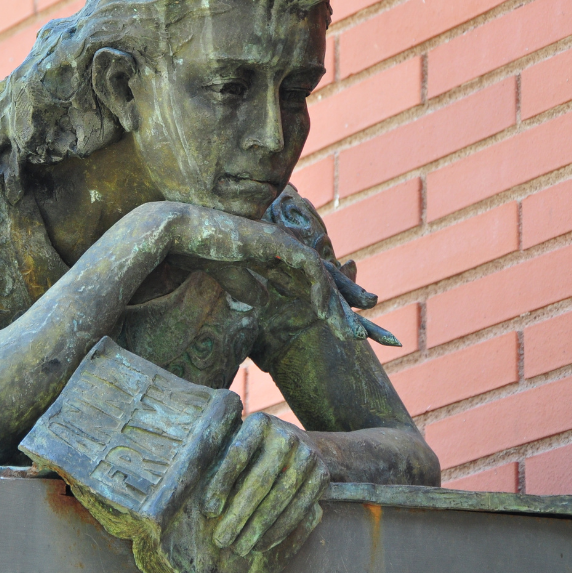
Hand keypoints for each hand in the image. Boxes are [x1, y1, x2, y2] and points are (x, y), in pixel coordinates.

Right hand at [157, 203, 397, 346]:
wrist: (182, 232)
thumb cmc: (205, 253)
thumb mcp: (233, 280)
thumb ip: (248, 289)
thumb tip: (259, 304)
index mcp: (284, 259)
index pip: (322, 285)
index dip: (344, 306)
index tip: (363, 331)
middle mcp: (292, 250)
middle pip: (335, 283)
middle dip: (360, 313)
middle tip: (390, 339)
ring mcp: (287, 244)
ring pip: (327, 280)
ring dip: (342, 310)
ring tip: (357, 337)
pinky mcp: (279, 243)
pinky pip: (310, 270)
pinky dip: (320, 292)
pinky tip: (325, 312)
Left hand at [201, 412, 329, 554]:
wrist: (302, 445)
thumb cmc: (254, 451)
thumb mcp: (238, 445)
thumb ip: (221, 465)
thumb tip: (206, 505)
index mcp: (260, 423)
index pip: (238, 454)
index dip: (222, 483)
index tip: (208, 512)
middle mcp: (287, 436)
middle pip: (260, 480)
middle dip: (239, 514)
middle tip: (221, 540)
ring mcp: (308, 455)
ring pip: (281, 498)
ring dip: (258, 528)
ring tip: (239, 549)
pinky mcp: (322, 476)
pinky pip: (300, 508)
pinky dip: (280, 530)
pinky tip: (262, 545)